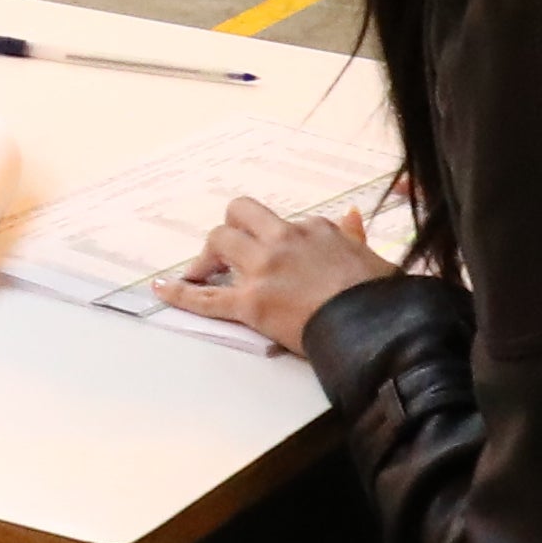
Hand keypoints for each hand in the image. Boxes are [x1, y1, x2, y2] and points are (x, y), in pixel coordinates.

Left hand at [160, 196, 390, 350]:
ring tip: (204, 272)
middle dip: (230, 230)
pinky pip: (205, 296)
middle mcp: (284, 240)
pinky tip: (161, 288)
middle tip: (227, 254)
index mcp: (314, 229)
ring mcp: (264, 270)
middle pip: (239, 215)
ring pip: (218, 242)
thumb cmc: (380, 296)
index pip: (282, 223)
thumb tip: (351, 215)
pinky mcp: (250, 303)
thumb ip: (354, 235)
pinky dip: (179, 293)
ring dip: (208, 256)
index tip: (274, 257)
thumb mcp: (372, 256)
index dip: (274, 240)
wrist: (376, 327)